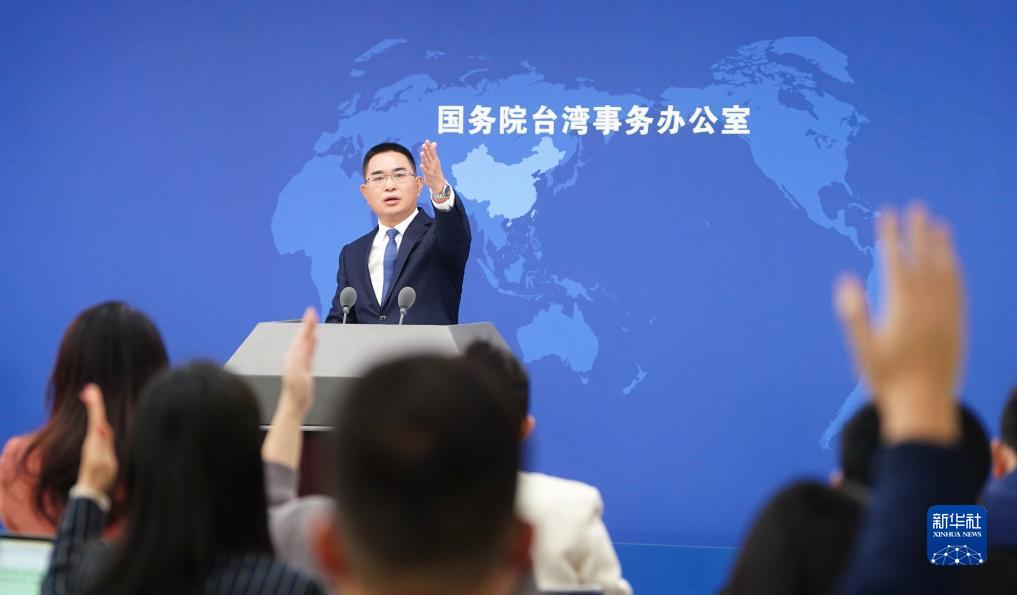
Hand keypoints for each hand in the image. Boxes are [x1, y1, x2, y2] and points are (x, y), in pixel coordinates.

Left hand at [77, 384, 117, 493]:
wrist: (91, 490)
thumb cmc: (101, 477)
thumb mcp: (106, 461)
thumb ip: (105, 443)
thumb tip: (102, 425)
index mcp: (95, 441)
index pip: (97, 418)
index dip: (95, 404)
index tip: (92, 389)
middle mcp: (92, 439)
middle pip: (94, 417)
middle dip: (93, 402)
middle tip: (90, 387)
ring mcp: (93, 444)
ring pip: (95, 421)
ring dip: (94, 408)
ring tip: (90, 395)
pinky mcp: (95, 449)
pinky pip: (96, 428)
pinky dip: (96, 419)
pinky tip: (98, 419)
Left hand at [280, 307, 318, 418]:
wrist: (296, 404)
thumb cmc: (295, 391)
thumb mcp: (297, 372)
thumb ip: (300, 357)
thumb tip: (303, 343)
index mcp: (293, 355)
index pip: (301, 335)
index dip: (307, 323)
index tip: (311, 312)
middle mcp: (295, 356)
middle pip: (303, 336)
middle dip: (308, 324)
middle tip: (312, 312)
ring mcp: (300, 361)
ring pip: (307, 341)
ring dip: (310, 331)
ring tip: (313, 321)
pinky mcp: (306, 366)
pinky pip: (310, 350)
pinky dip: (313, 342)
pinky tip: (314, 338)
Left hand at [419, 140, 446, 195]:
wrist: (440, 184)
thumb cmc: (436, 171)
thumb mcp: (435, 161)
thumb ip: (433, 152)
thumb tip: (434, 143)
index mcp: (435, 160)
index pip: (432, 152)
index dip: (429, 147)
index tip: (427, 141)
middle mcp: (434, 164)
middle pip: (429, 156)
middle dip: (427, 151)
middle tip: (424, 145)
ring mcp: (431, 170)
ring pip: (427, 163)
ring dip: (424, 158)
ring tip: (422, 153)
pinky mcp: (428, 176)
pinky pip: (425, 172)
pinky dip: (423, 168)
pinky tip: (421, 165)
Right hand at [835, 204, 964, 444]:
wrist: (924, 405)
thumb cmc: (886, 379)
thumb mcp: (862, 349)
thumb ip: (853, 314)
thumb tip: (845, 281)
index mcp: (901, 306)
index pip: (895, 261)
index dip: (890, 235)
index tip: (887, 213)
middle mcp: (927, 304)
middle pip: (923, 259)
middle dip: (918, 231)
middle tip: (916, 207)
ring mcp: (945, 313)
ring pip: (945, 270)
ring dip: (941, 246)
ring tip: (939, 225)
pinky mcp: (956, 324)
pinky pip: (958, 288)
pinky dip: (954, 270)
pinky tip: (952, 261)